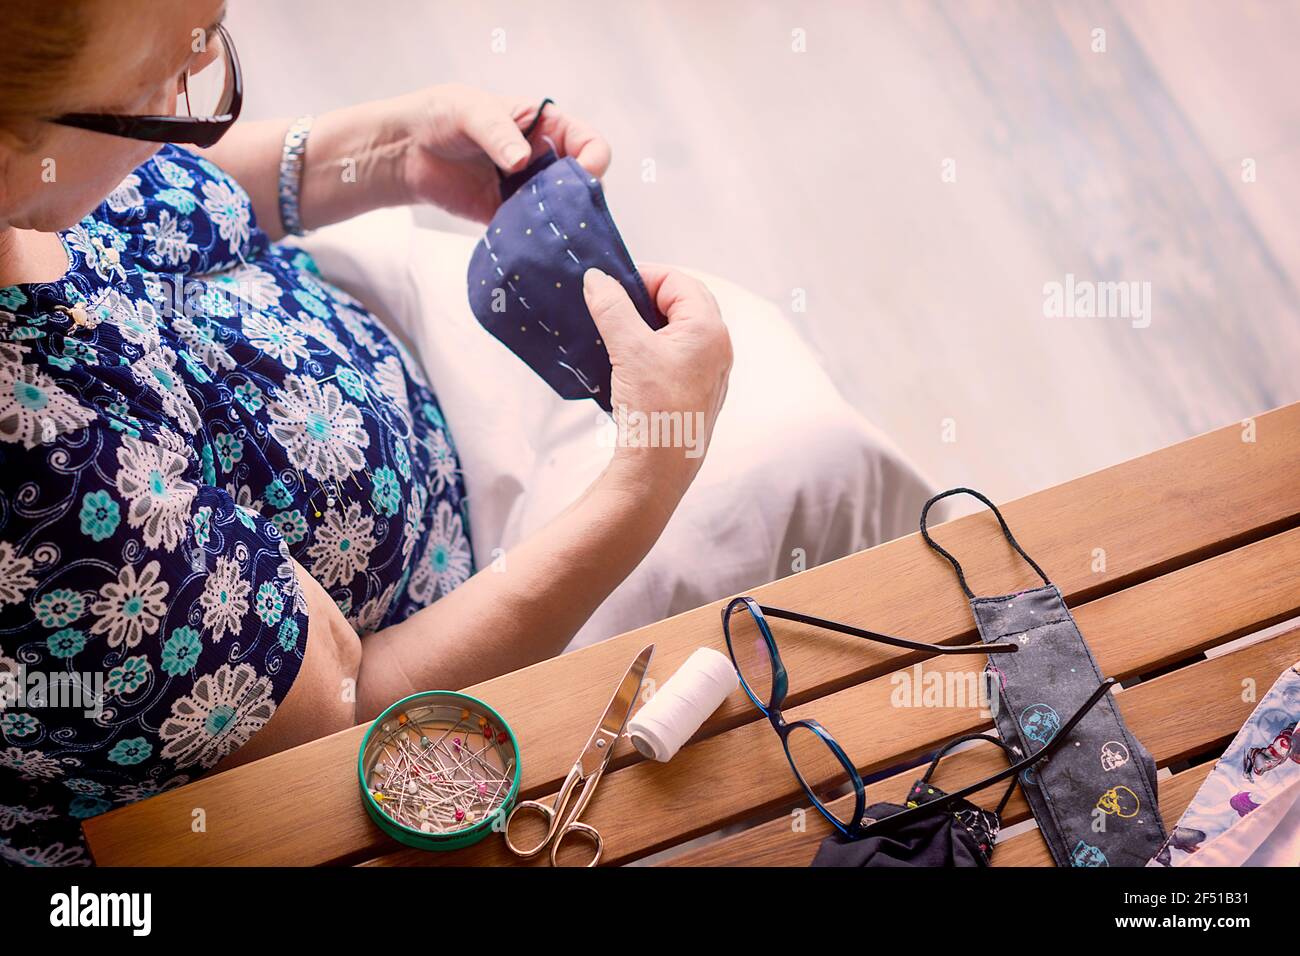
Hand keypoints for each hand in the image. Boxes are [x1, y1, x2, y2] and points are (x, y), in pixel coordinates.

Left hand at [391, 84, 611, 222]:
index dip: (593, 160)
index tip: (583, 175)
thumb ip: (497, 133)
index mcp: (546, 127)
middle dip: (577, 198)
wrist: (405, 150)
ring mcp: (527, 191)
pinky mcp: (508, 217)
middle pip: (581, 184)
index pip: (589, 144)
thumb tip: (520, 160)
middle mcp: (544, 160)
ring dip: (555, 222)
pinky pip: (529, 232)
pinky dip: (530, 239)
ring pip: (559, 212)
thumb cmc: (441, 115)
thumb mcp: (471, 110)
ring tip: (541, 227)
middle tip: (560, 207)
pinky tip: (524, 242)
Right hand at [582, 266, 732, 495]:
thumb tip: (596, 278)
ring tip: (615, 332)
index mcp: (709, 329)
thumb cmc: (653, 408)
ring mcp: (709, 372)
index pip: (677, 281)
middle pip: (681, 303)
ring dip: (646, 325)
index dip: (643, 277)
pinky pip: (675, 356)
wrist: (659, 471)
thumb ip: (612, 307)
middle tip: (612, 305)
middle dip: (645, 299)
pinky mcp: (695, 392)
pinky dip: (651, 349)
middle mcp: (717, 348)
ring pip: (677, 331)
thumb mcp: (628, 349)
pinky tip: (626, 361)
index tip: (610, 285)